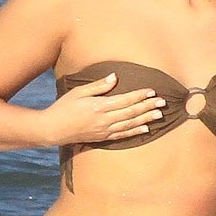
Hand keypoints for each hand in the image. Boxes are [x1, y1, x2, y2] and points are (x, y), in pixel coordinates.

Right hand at [41, 72, 164, 144]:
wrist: (53, 129)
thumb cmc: (64, 107)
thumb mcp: (78, 92)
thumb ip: (98, 85)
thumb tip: (114, 77)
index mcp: (99, 106)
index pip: (125, 100)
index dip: (140, 95)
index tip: (152, 91)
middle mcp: (104, 119)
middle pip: (131, 112)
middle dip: (148, 107)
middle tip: (163, 102)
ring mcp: (105, 130)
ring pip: (130, 124)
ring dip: (146, 119)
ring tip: (159, 115)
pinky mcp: (103, 138)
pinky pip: (123, 134)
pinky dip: (135, 131)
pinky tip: (146, 129)